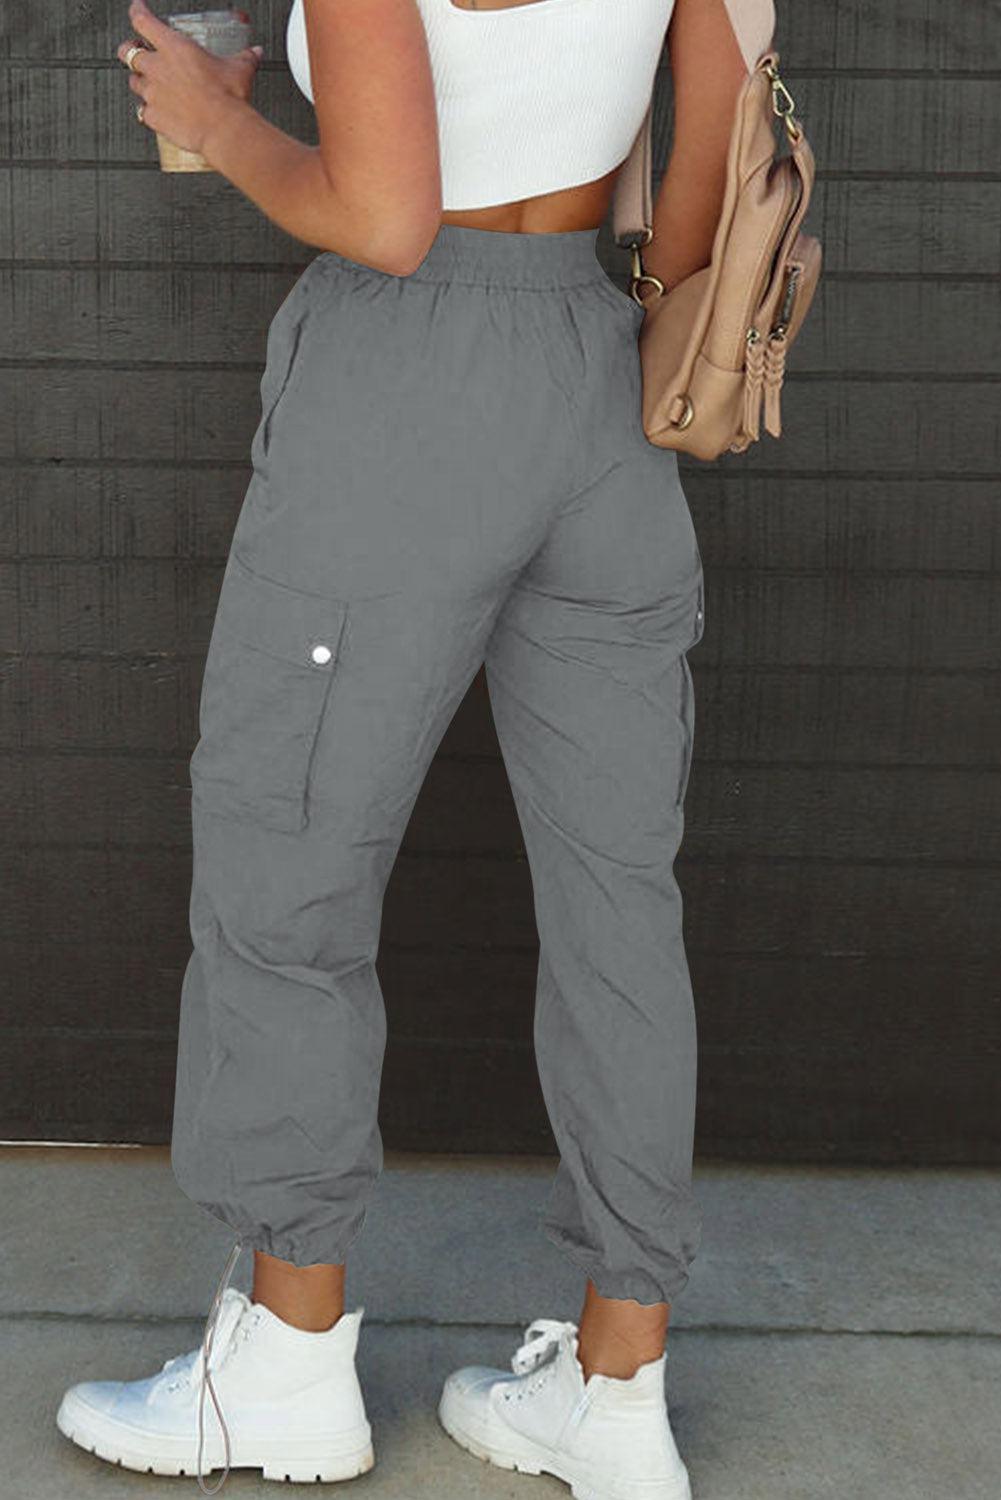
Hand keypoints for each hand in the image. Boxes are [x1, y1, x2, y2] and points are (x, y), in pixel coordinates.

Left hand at [117, 0, 264, 155]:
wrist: (223, 129)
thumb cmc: (228, 97)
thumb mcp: (239, 70)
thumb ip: (244, 57)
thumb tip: (254, 53)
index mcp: (174, 47)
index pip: (142, 20)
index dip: (137, 12)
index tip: (137, 9)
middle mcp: (157, 68)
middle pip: (126, 51)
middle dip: (129, 49)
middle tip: (137, 51)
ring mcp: (152, 93)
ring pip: (133, 82)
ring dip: (140, 81)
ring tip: (150, 85)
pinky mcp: (154, 117)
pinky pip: (143, 112)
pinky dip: (149, 111)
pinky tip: (158, 112)